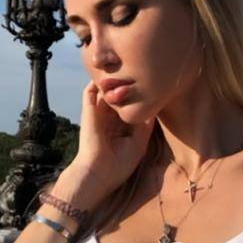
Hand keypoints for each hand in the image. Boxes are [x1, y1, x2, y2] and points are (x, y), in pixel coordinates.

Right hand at [72, 79, 156, 197]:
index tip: (152, 84)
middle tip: (141, 71)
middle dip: (127, 84)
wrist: (97, 174)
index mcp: (121, 128)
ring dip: (113, 81)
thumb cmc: (119, 165)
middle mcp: (109, 119)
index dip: (139, 95)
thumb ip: (145, 125)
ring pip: (105, 91)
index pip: (130, 106)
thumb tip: (153, 106)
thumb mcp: (139, 143)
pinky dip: (98, 82)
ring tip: (126, 68)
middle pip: (119, 96)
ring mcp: (98, 114)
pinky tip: (109, 75)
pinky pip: (90, 91)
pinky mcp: (88, 111)